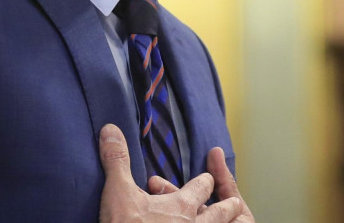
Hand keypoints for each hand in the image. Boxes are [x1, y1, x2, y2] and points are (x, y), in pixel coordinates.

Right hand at [98, 124, 243, 222]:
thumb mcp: (117, 192)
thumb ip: (117, 161)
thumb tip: (110, 129)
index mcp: (183, 205)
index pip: (203, 186)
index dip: (205, 180)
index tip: (208, 177)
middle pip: (220, 214)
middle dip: (226, 206)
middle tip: (234, 202)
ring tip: (223, 221)